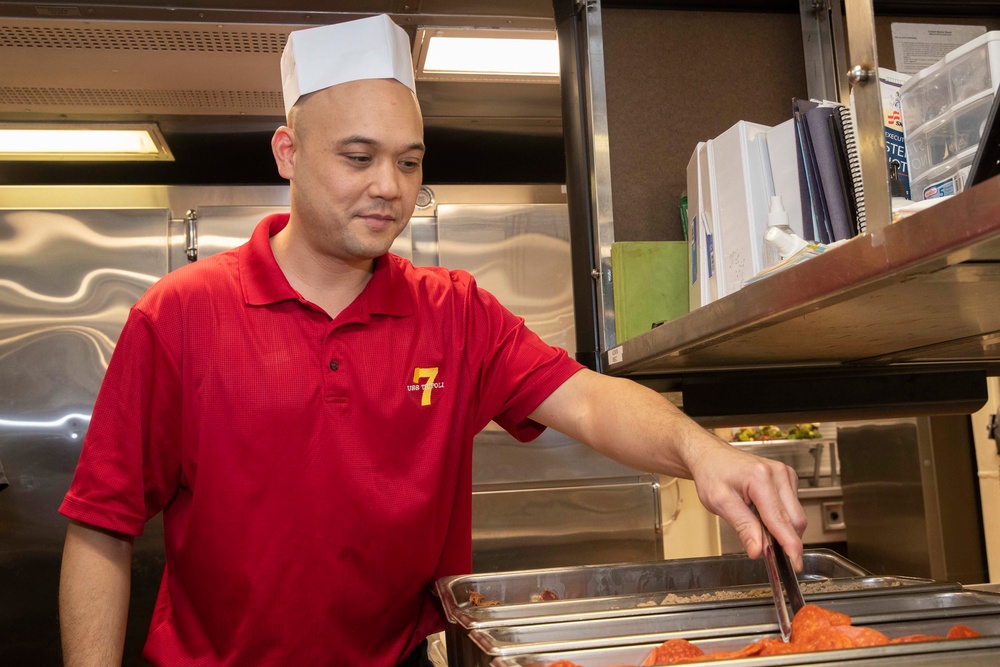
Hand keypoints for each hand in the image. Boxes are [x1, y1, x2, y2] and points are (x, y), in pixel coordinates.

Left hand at [688, 441, 806, 569]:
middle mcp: (779, 474)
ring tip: (757, 526)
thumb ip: (742, 527)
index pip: (781, 520)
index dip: (790, 546)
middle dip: (785, 540)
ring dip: (783, 529)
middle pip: (795, 520)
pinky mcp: (788, 479)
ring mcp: (786, 475)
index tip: (795, 564)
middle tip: (766, 551)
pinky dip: (782, 519)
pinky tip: (763, 516)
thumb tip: (758, 550)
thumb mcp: (720, 503)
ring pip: (796, 515)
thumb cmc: (712, 473)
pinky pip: (792, 507)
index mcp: (761, 478)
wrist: (711, 456)